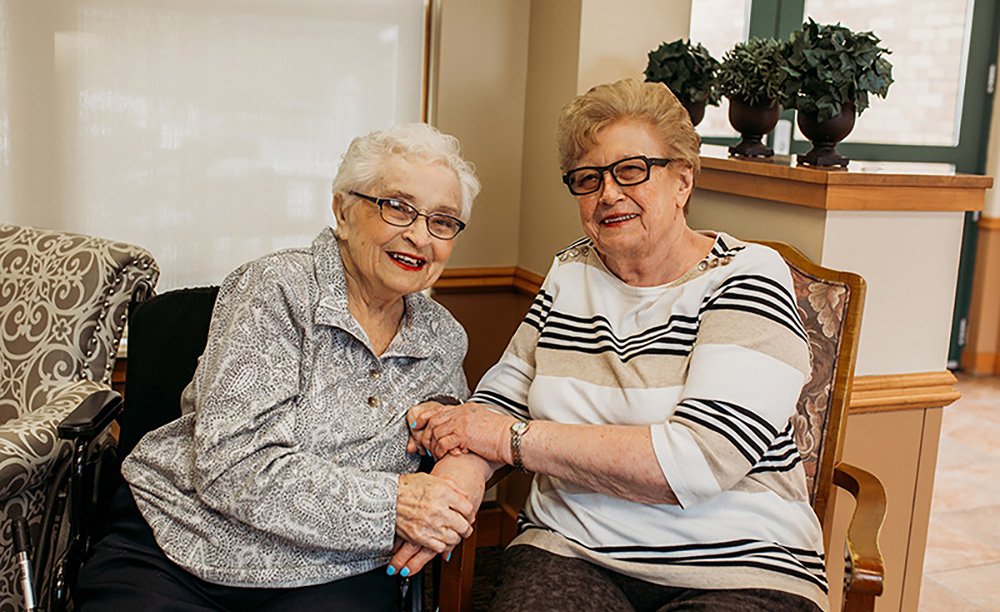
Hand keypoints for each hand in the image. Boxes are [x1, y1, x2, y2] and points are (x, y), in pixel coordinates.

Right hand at [388, 453, 491, 575]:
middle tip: (465, 528)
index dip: (470, 513)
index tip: (467, 515)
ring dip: (456, 537)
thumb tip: (465, 496)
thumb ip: (451, 486)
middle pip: (464, 525)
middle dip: (467, 528)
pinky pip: (440, 547)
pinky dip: (443, 545)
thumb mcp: (431, 479)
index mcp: (443, 493)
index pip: (468, 508)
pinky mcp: (421, 537)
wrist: (386, 499)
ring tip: (454, 534)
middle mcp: (439, 510)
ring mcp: (430, 525)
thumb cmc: (407, 487)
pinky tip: (441, 540)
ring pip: (454, 538)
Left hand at [409, 402, 512, 462]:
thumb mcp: (482, 423)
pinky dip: (440, 451)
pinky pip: (442, 443)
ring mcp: (461, 422)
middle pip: (433, 421)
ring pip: (435, 433)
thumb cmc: (501, 436)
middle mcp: (461, 413)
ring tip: (436, 455)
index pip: (439, 410)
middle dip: (424, 435)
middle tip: (423, 447)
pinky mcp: (463, 434)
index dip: (424, 418)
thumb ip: (468, 425)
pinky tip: (444, 456)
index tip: (417, 425)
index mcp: (465, 408)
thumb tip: (459, 437)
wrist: (512, 439)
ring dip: (433, 446)